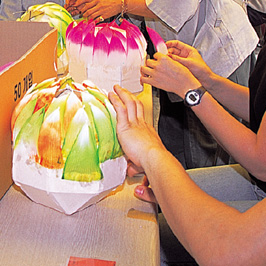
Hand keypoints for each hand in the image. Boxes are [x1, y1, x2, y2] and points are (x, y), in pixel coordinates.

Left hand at [65, 0, 121, 19]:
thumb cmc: (111, 1)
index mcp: (97, 0)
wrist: (119, 3)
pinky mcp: (105, 16)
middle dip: (84, 15)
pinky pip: (97, 19)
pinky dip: (94, 21)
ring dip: (88, 18)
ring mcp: (102, 11)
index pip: (87, 5)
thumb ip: (95, 2)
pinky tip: (93, 21)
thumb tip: (88, 6)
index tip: (81, 11)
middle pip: (88, 11)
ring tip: (87, 19)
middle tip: (83, 16)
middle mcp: (99, 5)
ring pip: (92, 16)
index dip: (82, 9)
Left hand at [109, 86, 165, 203]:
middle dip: (129, 96)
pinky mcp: (126, 125)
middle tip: (123, 90)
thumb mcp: (143, 166)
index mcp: (148, 133)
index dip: (135, 111)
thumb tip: (131, 176)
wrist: (155, 160)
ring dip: (122, 94)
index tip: (131, 107)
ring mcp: (135, 123)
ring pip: (129, 103)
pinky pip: (120, 108)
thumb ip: (136, 169)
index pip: (141, 118)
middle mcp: (143, 125)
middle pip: (136, 106)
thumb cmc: (152, 164)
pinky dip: (115, 100)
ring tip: (116, 88)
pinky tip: (110, 95)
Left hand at [141, 52, 200, 96]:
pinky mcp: (154, 82)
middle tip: (151, 66)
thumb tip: (164, 59)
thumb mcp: (177, 62)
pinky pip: (143, 79)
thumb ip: (168, 60)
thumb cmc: (184, 75)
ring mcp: (155, 73)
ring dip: (145, 70)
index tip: (156, 59)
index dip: (156, 57)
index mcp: (164, 59)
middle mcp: (158, 65)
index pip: (155, 55)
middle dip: (150, 63)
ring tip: (146, 71)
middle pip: (148, 61)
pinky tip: (144, 78)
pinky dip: (142, 79)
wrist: (185, 85)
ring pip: (143, 69)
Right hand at [165, 40, 213, 83]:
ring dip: (169, 57)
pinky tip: (168, 64)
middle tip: (163, 54)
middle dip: (168, 51)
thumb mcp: (189, 62)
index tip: (164, 45)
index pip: (177, 43)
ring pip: (173, 56)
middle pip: (174, 50)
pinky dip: (171, 63)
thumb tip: (169, 56)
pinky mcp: (182, 66)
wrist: (205, 78)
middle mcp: (185, 54)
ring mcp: (183, 60)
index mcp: (189, 50)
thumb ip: (178, 59)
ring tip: (165, 59)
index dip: (170, 43)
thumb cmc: (202, 69)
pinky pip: (174, 63)